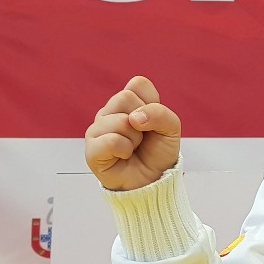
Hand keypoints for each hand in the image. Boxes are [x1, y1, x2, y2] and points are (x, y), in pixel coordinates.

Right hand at [85, 76, 181, 190]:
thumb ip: (160, 114)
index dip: (152, 102)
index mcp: (127, 102)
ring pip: (120, 121)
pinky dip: (125, 150)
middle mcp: (109, 112)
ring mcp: (97, 130)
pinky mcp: (92, 149)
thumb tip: (134, 118)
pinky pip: (111, 140)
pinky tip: (124, 156)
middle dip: (144, 120)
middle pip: (125, 97)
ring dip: (136, 138)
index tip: (153, 120)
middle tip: (143, 136)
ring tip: (133, 147)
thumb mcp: (171, 128)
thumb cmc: (159, 151)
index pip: (137, 84)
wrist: (153, 179)